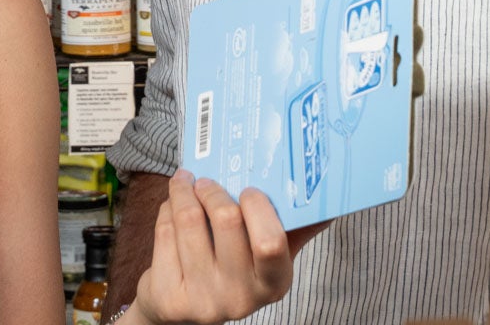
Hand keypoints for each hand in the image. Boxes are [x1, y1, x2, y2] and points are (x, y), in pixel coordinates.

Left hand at [128, 171, 298, 324]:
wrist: (186, 310)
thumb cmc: (234, 270)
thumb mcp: (268, 257)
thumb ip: (295, 229)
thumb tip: (326, 198)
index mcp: (274, 283)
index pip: (270, 241)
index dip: (257, 206)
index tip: (248, 189)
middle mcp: (240, 298)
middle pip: (227, 220)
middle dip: (213, 190)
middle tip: (207, 180)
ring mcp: (203, 300)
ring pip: (188, 221)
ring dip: (183, 192)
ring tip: (185, 182)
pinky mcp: (170, 296)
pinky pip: (164, 232)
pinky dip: (166, 210)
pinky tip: (171, 206)